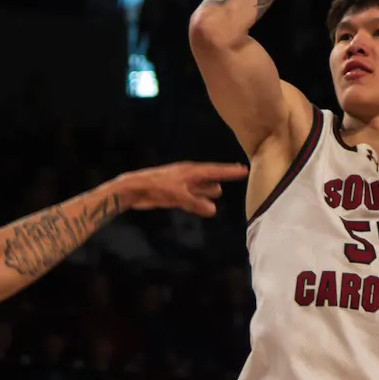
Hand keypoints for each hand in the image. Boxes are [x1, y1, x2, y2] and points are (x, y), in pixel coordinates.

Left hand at [118, 161, 248, 216]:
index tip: (244, 170)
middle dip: (222, 176)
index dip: (229, 171)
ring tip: (219, 191)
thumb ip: (195, 202)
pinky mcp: (173, 195)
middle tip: (237, 173)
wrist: (134, 189)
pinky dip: (197, 201)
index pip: (215, 171)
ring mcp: (180, 185)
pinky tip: (201, 206)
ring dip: (207, 190)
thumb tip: (213, 210)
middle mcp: (187, 176)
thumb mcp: (177, 195)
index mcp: (190, 172)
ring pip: (198, 187)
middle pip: (209, 176)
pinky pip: (190, 198)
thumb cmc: (156, 187)